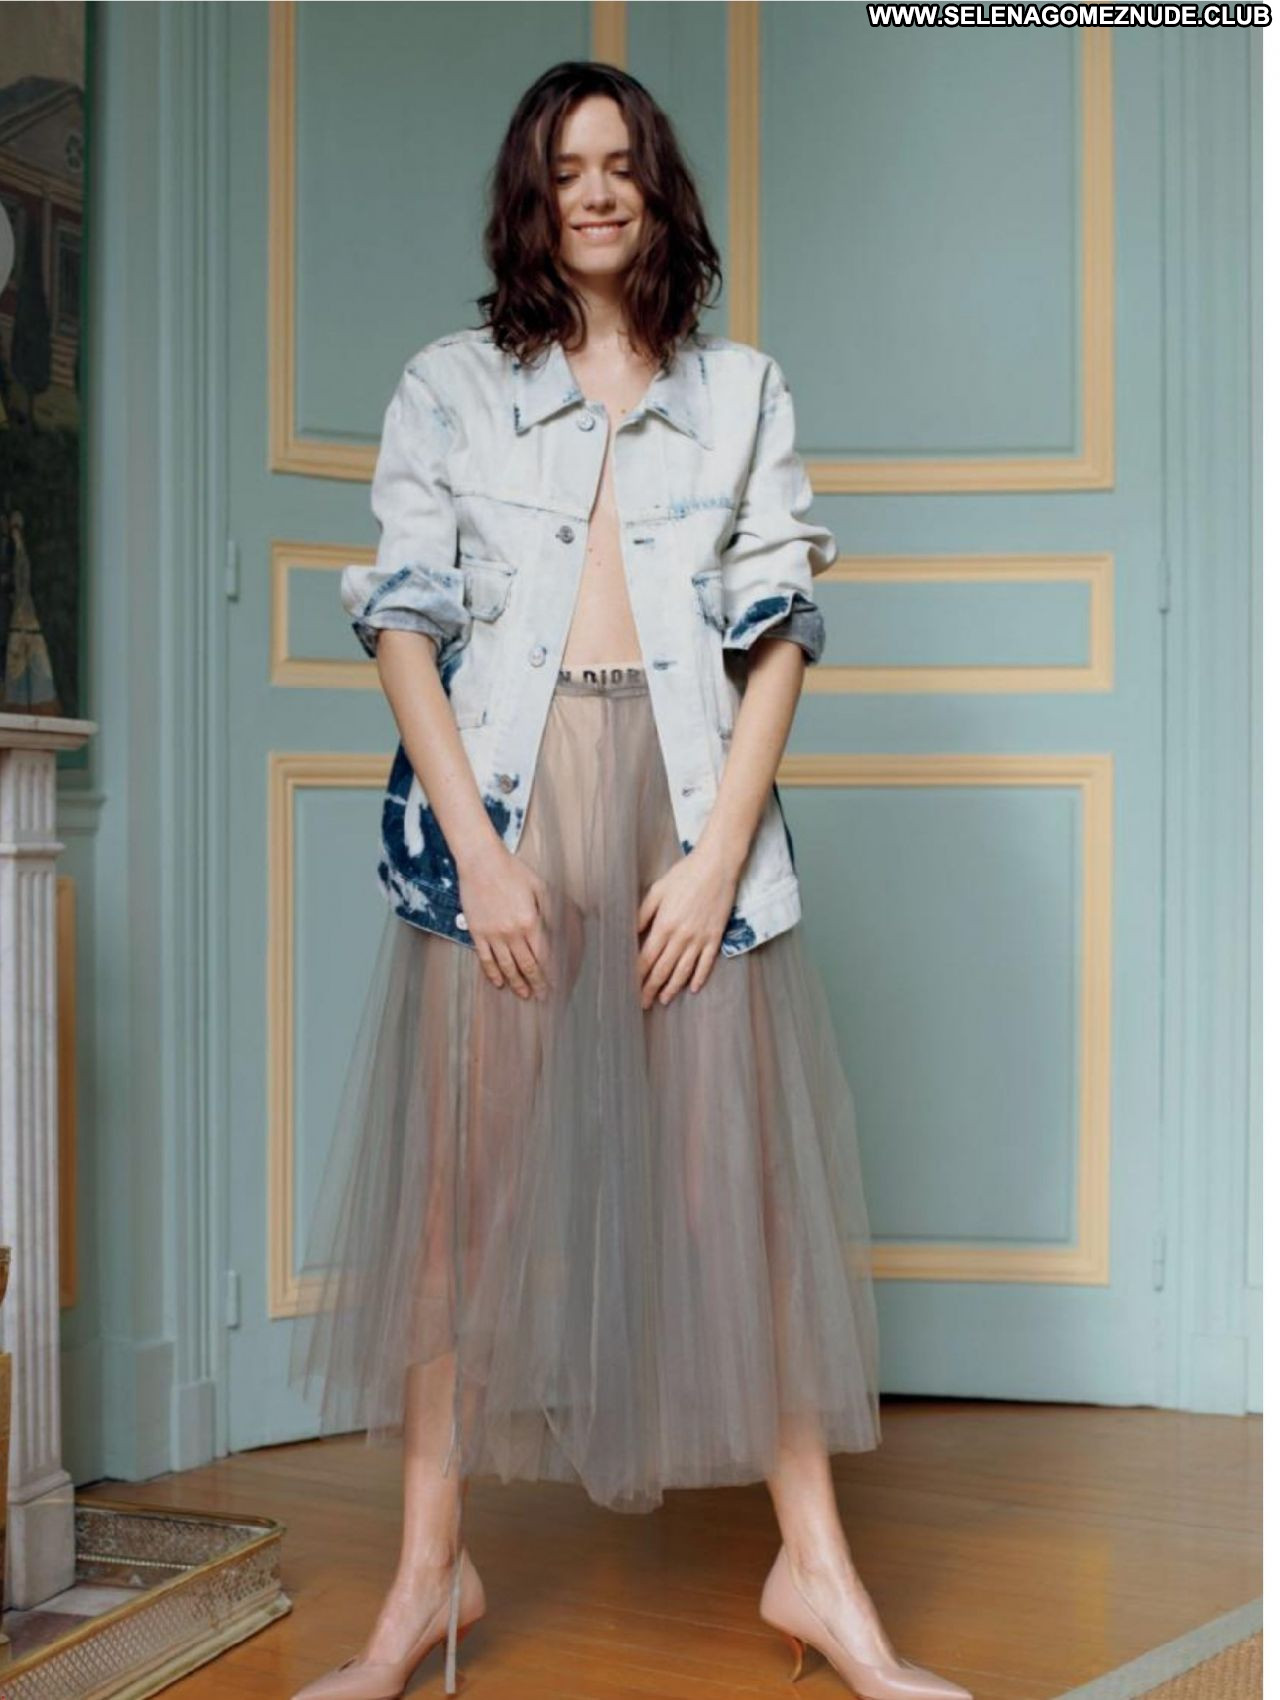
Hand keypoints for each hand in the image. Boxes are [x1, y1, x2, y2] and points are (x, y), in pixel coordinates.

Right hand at [457, 841, 552, 998]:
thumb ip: (551, 911)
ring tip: (523, 995)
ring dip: (516, 983)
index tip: (553, 985)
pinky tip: (498, 983)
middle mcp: (512, 932)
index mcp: (530, 922)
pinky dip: (492, 973)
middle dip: (535, 983)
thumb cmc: (513, 871)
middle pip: (526, 965)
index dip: (549, 973)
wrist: (481, 862)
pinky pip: (485, 959)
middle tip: (541, 996)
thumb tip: (560, 930)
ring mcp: (492, 934)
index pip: (543, 956)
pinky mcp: (477, 932)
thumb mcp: (540, 887)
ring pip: (506, 966)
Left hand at [635, 843, 739, 1008]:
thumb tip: (632, 933)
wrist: (716, 866)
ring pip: (684, 970)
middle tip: (643, 1003)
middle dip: (651, 988)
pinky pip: (706, 963)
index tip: (630, 988)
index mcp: (664, 925)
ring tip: (664, 1000)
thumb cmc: (685, 875)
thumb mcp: (657, 890)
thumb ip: (643, 914)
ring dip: (673, 987)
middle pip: (663, 969)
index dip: (638, 975)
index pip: (647, 957)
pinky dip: (699, 977)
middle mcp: (681, 936)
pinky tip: (693, 988)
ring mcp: (700, 939)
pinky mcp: (715, 937)